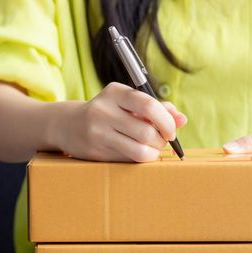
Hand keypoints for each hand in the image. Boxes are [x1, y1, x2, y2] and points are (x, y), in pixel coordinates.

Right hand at [53, 82, 186, 161]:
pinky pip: (128, 160)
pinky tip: (138, 153)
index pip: (149, 106)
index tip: (171, 131)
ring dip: (153, 153)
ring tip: (152, 149)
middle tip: (162, 141)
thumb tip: (182, 119)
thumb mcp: (129, 103)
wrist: (69, 125)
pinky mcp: (95, 151)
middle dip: (161, 141)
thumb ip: (158, 108)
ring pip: (139, 150)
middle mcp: (103, 110)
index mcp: (114, 92)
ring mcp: (97, 132)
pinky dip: (140, 159)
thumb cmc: (109, 112)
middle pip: (146, 131)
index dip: (167, 121)